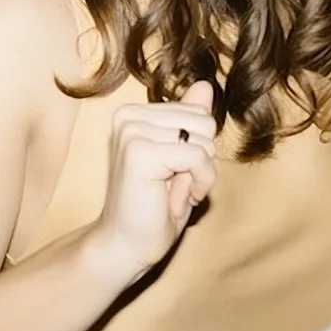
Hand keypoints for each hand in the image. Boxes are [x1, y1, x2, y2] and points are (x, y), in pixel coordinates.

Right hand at [87, 83, 217, 282]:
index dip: (199, 148)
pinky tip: (179, 199)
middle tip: (175, 184)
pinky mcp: (139, 152)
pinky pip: (198, 157)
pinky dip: (200, 183)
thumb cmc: (154, 207)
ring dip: (201, 174)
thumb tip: (204, 84)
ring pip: (203, 139)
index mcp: (135, 113)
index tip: (175, 173)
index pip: (199, 113)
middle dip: (201, 159)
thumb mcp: (181, 157)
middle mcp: (129, 116)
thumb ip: (190, 120)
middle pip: (204, 122)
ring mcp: (132, 132)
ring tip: (173, 192)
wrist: (126, 246)